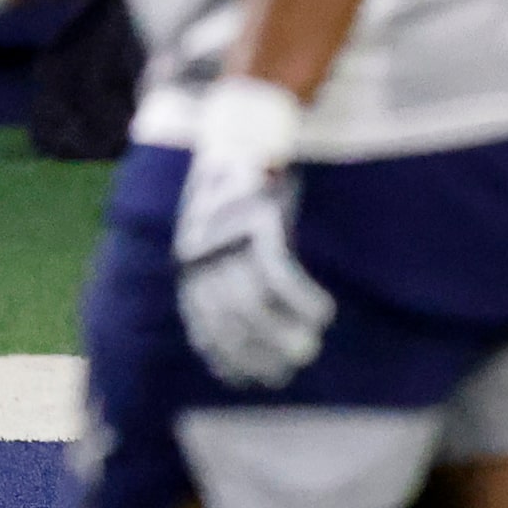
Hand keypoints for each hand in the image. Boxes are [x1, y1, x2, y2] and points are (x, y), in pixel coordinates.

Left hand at [173, 77, 331, 387]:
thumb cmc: (235, 185)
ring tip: (307, 347)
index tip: (243, 379)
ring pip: (254, 301)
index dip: (221, 351)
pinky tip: (321, 312)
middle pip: (227, 316)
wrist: (244, 128)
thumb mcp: (216, 227)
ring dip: (283, 331)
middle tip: (286, 371)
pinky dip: (301, 298)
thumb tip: (242, 320)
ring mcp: (227, 234)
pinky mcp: (257, 221)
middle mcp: (199, 246)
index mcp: (186, 252)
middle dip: (256, 351)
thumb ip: (221, 267)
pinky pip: (279, 272)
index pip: (199, 317)